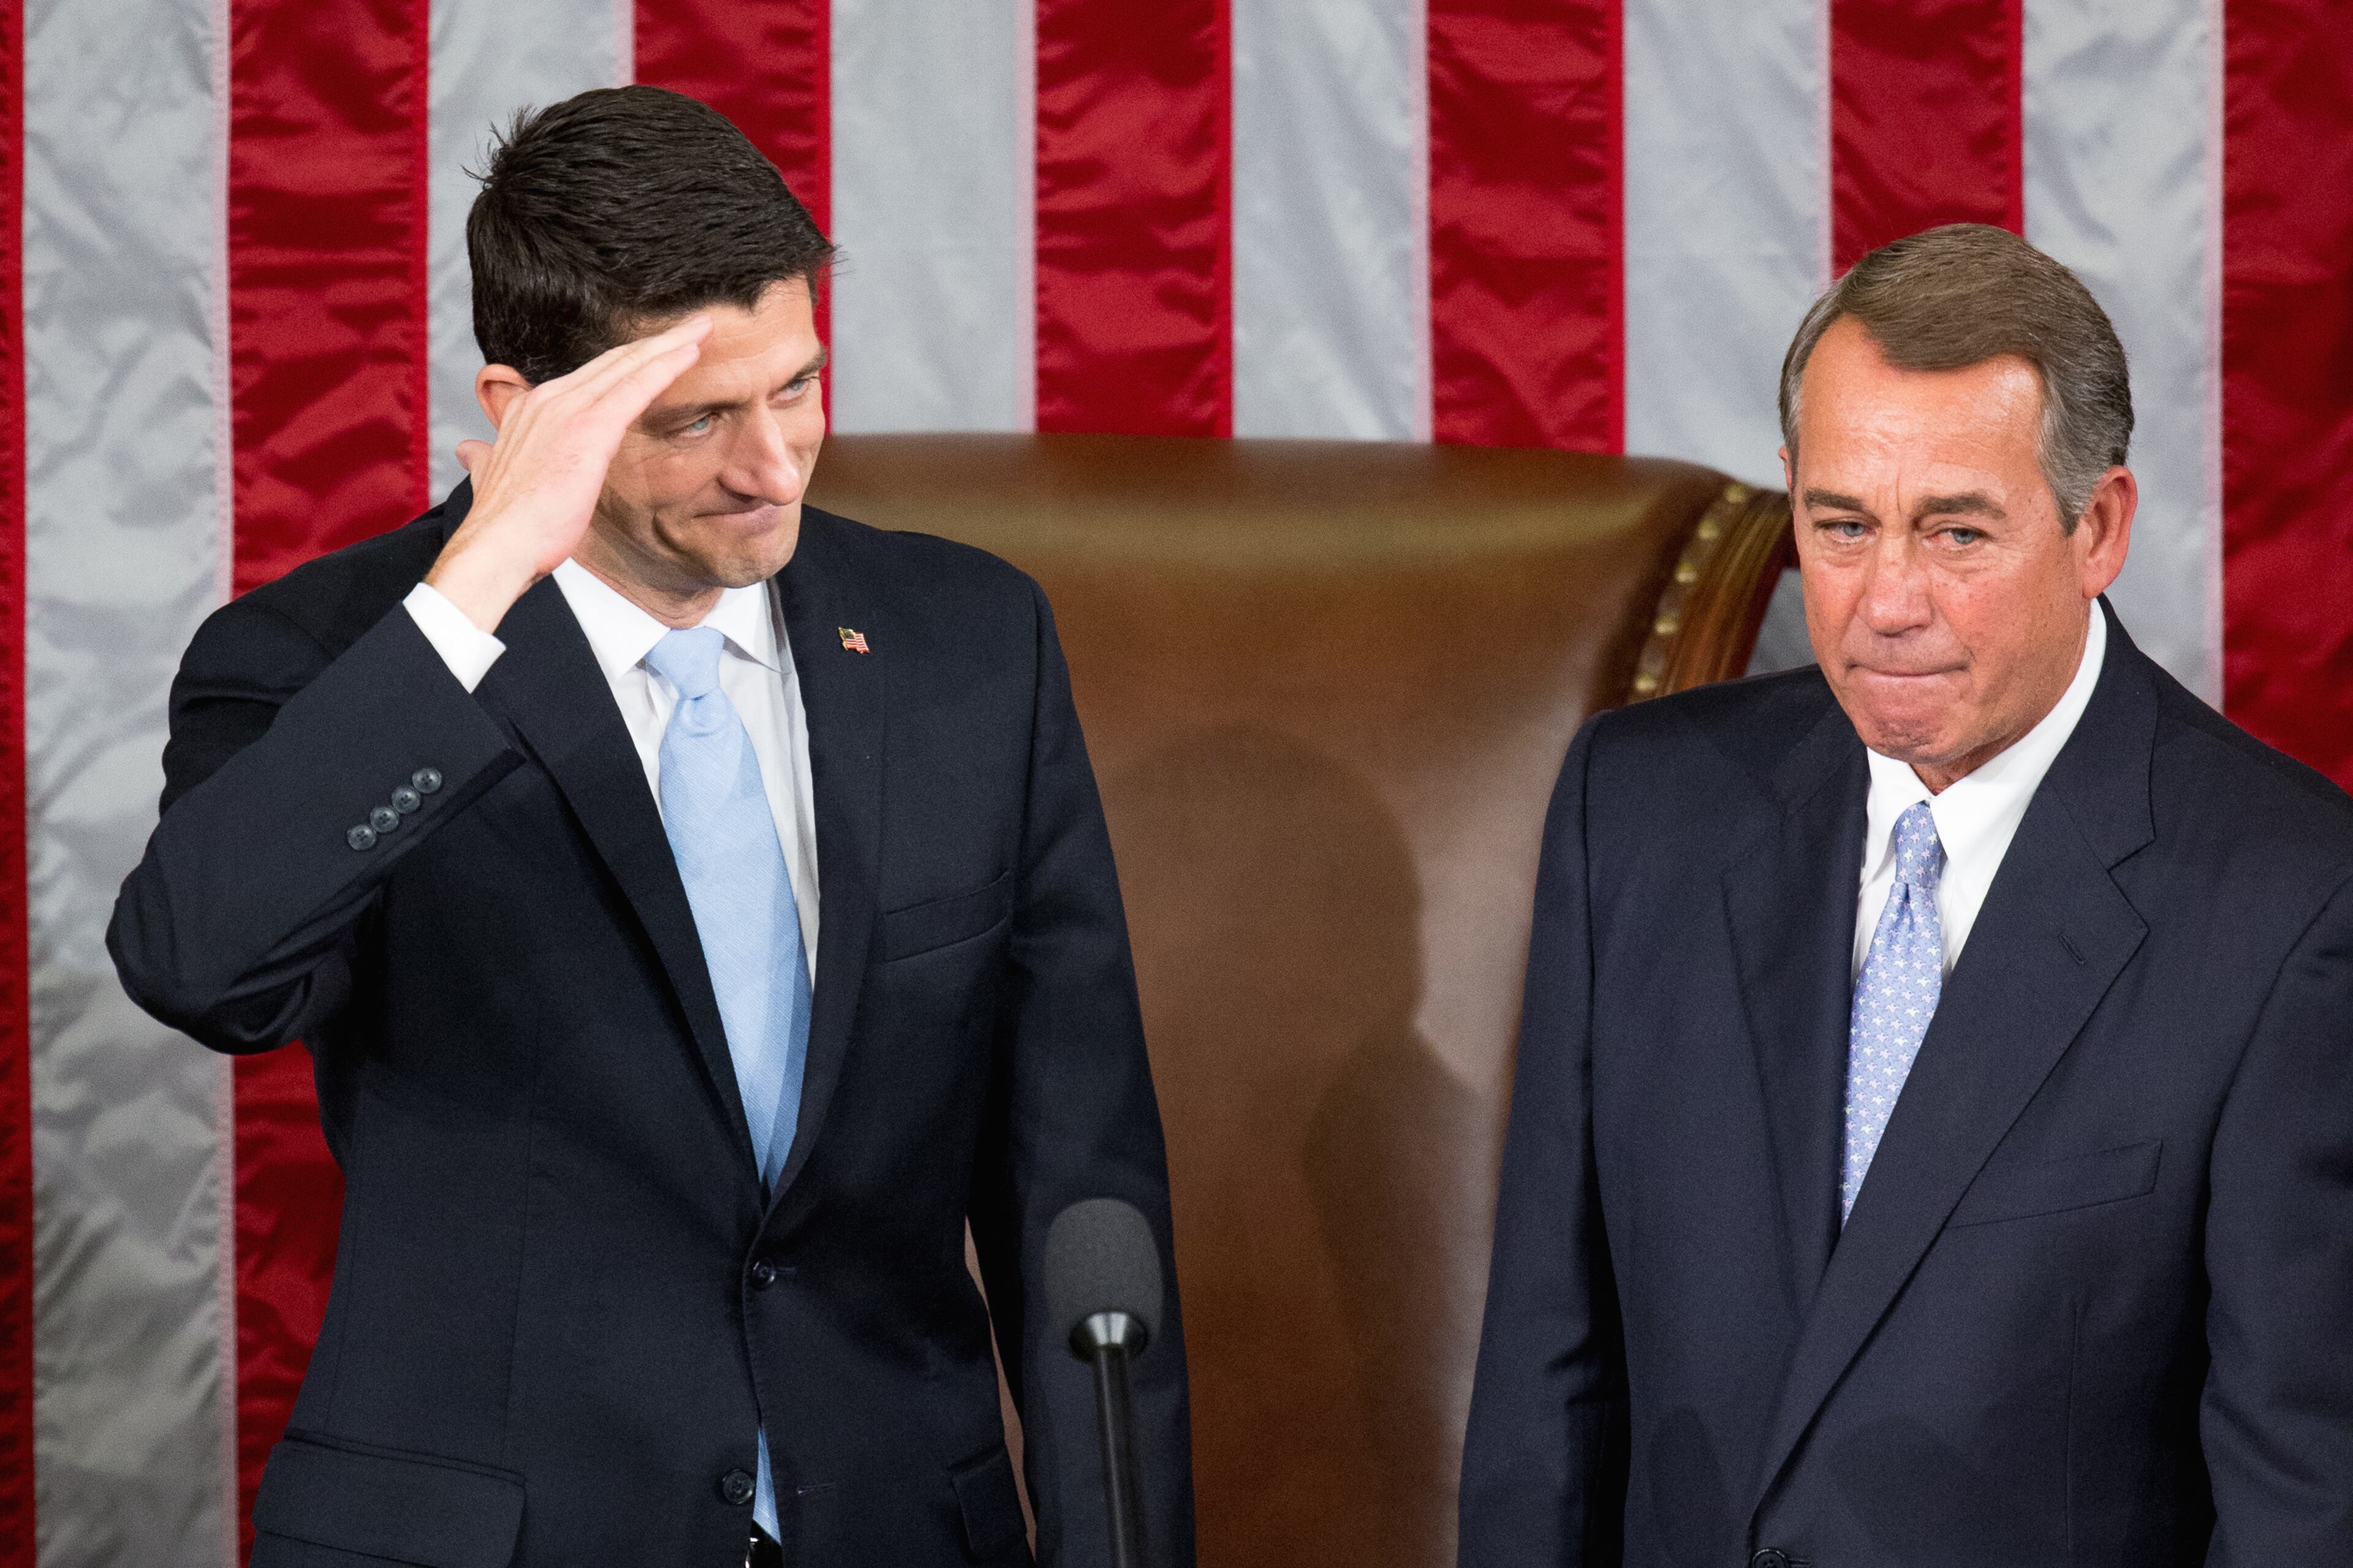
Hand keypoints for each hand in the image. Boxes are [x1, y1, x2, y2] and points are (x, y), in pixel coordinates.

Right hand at [424, 316, 712, 631]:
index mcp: (530, 409)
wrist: (497, 546)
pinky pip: (636, 388)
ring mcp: (567, 410)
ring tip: (702, 329)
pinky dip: (665, 366)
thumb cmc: (505, 524)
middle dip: (655, 343)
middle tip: (693, 326)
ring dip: (669, 345)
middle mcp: (547, 400)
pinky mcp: (589, 428)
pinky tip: (691, 352)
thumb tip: (471, 450)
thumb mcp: (492, 476)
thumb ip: (486, 458)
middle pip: (613, 362)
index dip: (626, 361)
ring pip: (628, 366)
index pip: (589, 376)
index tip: (656, 350)